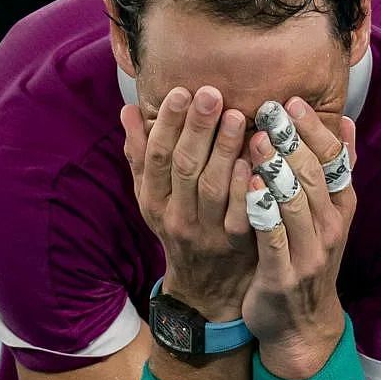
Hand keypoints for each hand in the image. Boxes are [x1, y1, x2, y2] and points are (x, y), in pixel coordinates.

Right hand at [122, 87, 255, 319]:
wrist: (206, 287)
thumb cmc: (180, 227)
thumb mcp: (153, 196)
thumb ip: (141, 155)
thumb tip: (127, 110)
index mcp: (153, 200)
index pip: (156, 157)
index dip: (167, 124)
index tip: (180, 92)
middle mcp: (176, 216)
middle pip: (184, 167)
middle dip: (197, 128)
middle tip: (211, 93)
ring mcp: (206, 232)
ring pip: (212, 187)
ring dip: (224, 149)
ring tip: (236, 115)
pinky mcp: (235, 243)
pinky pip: (240, 212)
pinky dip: (245, 185)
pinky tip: (253, 159)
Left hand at [243, 98, 357, 375]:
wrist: (299, 325)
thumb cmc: (307, 259)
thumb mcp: (329, 215)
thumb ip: (336, 171)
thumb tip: (346, 121)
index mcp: (340, 208)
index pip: (333, 161)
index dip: (315, 130)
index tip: (292, 101)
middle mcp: (329, 228)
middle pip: (314, 175)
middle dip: (292, 141)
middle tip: (269, 110)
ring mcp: (308, 253)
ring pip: (295, 202)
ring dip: (277, 168)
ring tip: (257, 138)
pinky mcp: (283, 275)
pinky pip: (274, 236)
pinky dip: (264, 209)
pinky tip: (249, 184)